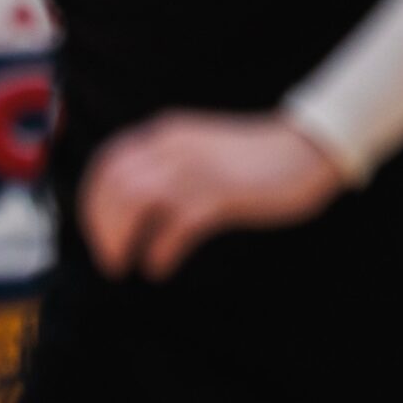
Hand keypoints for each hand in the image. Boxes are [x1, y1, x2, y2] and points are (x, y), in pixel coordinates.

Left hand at [80, 112, 348, 280]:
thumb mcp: (195, 152)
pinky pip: (174, 226)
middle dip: (100, 229)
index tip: (96, 233)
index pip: (106, 166)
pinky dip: (159, 251)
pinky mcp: (222, 194)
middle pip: (114, 188)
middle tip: (110, 259)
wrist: (310, 148)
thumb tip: (121, 209)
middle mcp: (174, 147)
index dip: (93, 205)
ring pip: (134, 202)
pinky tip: (159, 267)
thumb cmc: (250, 160)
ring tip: (123, 264)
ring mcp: (198, 169)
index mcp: (164, 135)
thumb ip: (161, 168)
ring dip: (119, 239)